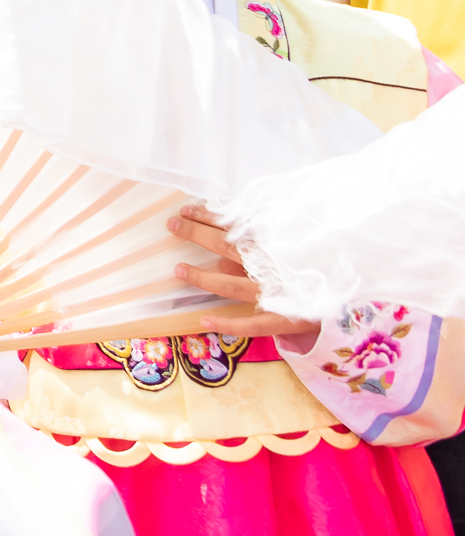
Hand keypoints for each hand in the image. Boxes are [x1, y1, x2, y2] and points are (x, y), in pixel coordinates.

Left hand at [168, 205, 318, 344]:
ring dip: (204, 278)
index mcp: (279, 245)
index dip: (209, 217)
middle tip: (173, 226)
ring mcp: (279, 295)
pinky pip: (253, 325)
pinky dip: (228, 324)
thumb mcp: (300, 245)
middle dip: (198, 235)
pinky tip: (204, 321)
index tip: (187, 209)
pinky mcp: (287, 320)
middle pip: (228, 248)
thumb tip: (224, 257)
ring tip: (179, 270)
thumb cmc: (330, 263)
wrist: (362, 295)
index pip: (237, 226)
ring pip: (233, 286)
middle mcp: (275, 268)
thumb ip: (266, 243)